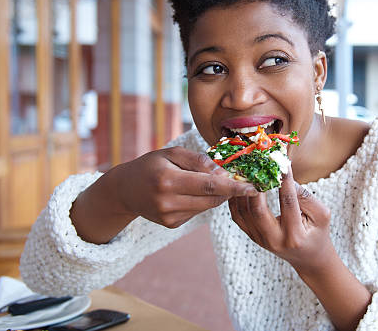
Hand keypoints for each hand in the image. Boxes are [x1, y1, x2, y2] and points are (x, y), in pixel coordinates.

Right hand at [116, 146, 259, 227]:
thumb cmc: (151, 165)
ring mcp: (169, 216)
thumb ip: (198, 161)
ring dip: (216, 194)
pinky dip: (202, 201)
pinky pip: (197, 211)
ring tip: (209, 180)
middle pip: (211, 197)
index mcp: (167, 180)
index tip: (253, 187)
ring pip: (207, 206)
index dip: (234, 186)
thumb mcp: (171, 153)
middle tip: (241, 178)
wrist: (124, 190)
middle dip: (229, 189)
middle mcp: (168, 201)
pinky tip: (190, 192)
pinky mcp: (172, 224)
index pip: (209, 185)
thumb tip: (223, 172)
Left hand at [228, 165, 335, 274]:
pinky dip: (236, 199)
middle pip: (258, 210)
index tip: (282, 162)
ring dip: (243, 190)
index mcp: (295, 235)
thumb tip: (285, 175)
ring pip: (244, 212)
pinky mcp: (252, 237)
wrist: (308, 257)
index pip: (288, 203)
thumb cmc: (318, 232)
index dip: (285, 181)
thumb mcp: (321, 215)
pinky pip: (238, 216)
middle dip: (256, 186)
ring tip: (246, 171)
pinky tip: (240, 184)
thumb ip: (305, 197)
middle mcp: (274, 240)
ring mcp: (260, 240)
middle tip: (257, 166)